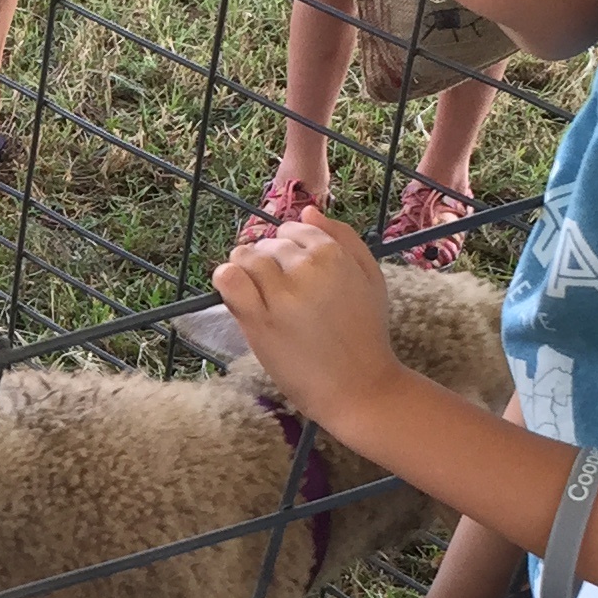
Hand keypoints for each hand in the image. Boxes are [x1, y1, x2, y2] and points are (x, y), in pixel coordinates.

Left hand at [210, 208, 403, 433]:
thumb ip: (344, 238)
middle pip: (269, 244)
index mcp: (333, 254)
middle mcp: (306, 267)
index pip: (293, 228)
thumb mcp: (370, 277)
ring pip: (246, 257)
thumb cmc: (366, 333)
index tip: (294, 273)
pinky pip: (229, 280)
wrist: (359, 388)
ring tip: (260, 294)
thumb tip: (308, 210)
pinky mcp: (259, 320)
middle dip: (269, 260)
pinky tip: (237, 293)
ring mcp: (280, 294)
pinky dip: (227, 279)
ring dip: (246, 270)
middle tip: (280, 292)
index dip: (289, 248)